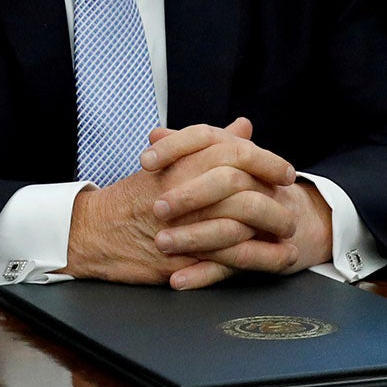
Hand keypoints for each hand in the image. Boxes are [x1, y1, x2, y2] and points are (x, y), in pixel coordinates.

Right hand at [64, 118, 311, 288]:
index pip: (233, 153)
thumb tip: (244, 126)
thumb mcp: (171, 162)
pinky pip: (222, 258)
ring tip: (288, 236)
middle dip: (272, 199)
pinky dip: (253, 259)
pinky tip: (272, 260)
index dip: (265, 160)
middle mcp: (182, 189)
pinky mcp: (179, 256)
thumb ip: (211, 144)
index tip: (285, 171)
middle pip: (240, 187)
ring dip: (266, 230)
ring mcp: (180, 224)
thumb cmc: (134, 197)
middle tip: (292, 207)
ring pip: (236, 224)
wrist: (94, 231)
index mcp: (181, 162)